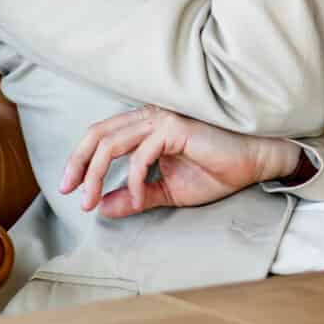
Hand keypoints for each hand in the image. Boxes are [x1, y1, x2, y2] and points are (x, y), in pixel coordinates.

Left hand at [60, 106, 309, 219]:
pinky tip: (141, 199)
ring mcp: (161, 119)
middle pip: (97, 134)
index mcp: (144, 126)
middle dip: (79, 165)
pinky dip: (135, 181)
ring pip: (111, 143)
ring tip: (94, 202)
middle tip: (73, 194)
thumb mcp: (168, 191)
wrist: (253, 164)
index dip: (80, 161)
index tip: (70, 189)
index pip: (100, 136)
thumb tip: (103, 207)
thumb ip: (137, 196)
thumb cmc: (216, 171)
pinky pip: (141, 155)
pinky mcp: (175, 128)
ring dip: (98, 175)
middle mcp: (149, 117)